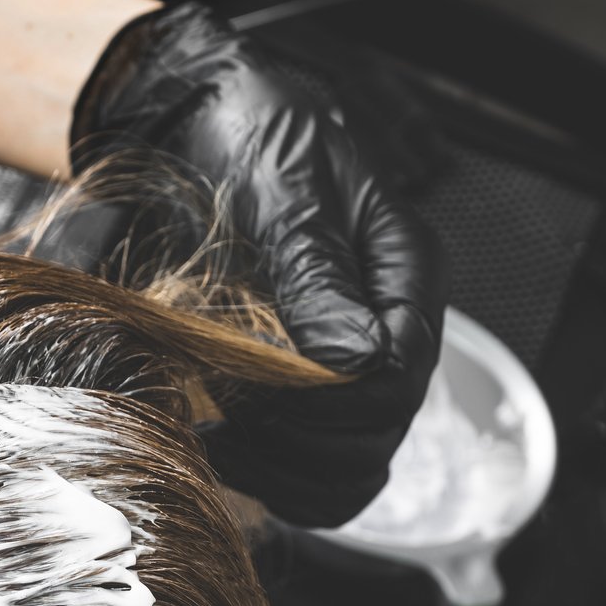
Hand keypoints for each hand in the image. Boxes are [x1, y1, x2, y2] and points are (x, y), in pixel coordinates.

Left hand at [71, 3, 445, 526]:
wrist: (200, 129)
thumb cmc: (247, 144)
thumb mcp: (282, 191)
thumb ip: (315, 276)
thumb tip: (354, 365)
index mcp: (405, 275)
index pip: (401, 377)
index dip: (336, 405)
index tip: (260, 396)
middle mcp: (388, 330)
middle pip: (380, 436)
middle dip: (303, 443)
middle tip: (228, 420)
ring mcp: (349, 366)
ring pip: (349, 470)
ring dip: (283, 472)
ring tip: (217, 439)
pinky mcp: (305, 391)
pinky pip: (311, 472)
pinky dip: (271, 477)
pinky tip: (219, 446)